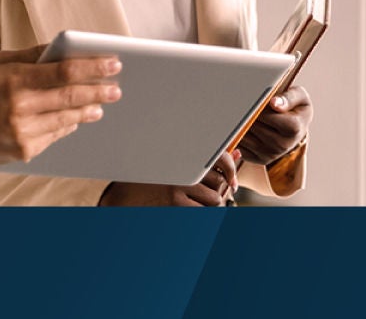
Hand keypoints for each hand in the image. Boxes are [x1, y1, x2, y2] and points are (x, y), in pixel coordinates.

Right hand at [0, 44, 121, 165]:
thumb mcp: (0, 63)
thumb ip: (33, 54)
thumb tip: (65, 46)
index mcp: (14, 79)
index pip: (63, 71)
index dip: (92, 67)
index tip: (113, 63)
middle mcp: (19, 106)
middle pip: (70, 96)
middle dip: (99, 91)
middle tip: (116, 88)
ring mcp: (23, 131)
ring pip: (67, 119)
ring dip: (88, 110)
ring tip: (100, 104)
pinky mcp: (25, 150)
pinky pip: (56, 135)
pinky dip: (68, 125)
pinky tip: (76, 119)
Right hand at [98, 150, 238, 206]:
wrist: (128, 195)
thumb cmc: (154, 178)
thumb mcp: (179, 163)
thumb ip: (209, 157)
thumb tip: (238, 153)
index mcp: (185, 152)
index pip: (221, 156)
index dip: (232, 169)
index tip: (232, 180)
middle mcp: (184, 167)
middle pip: (220, 181)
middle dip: (220, 190)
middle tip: (210, 195)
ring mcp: (180, 186)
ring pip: (216, 199)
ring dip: (212, 204)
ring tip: (197, 202)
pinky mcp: (176, 203)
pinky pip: (204, 211)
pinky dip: (204, 212)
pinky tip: (192, 209)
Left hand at [236, 85, 311, 165]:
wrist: (298, 127)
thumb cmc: (296, 107)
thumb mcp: (299, 96)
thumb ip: (289, 97)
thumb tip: (274, 103)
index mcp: (293, 127)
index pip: (265, 115)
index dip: (256, 105)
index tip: (252, 99)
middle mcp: (283, 144)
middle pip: (253, 126)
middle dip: (245, 114)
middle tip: (241, 105)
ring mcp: (271, 154)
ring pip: (244, 137)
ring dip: (237, 126)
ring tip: (239, 115)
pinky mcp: (261, 160)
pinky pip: (241, 148)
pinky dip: (236, 137)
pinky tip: (239, 127)